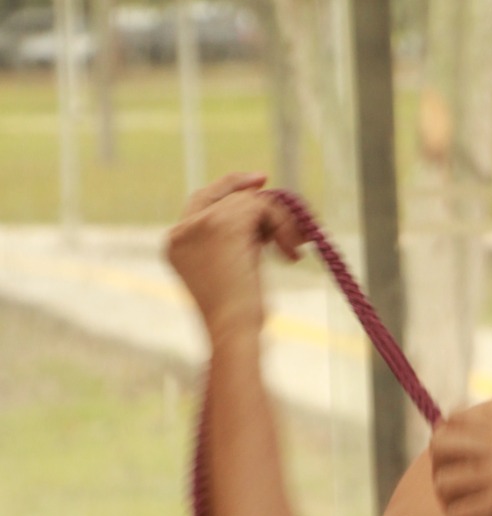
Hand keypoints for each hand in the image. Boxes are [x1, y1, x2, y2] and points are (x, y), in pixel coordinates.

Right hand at [165, 172, 303, 344]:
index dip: (228, 189)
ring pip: (246, 201)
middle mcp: (181, 231)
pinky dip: (283, 225)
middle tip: (274, 189)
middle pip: (218, 193)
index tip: (258, 184)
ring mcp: (199, 225)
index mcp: (175, 245)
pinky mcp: (222, 223)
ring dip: (277, 221)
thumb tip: (261, 217)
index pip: (200, 203)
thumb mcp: (230, 272)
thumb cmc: (237, 317)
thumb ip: (233, 242)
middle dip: (249, 193)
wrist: (233, 331)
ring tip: (291, 250)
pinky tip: (289, 254)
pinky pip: (261, 207)